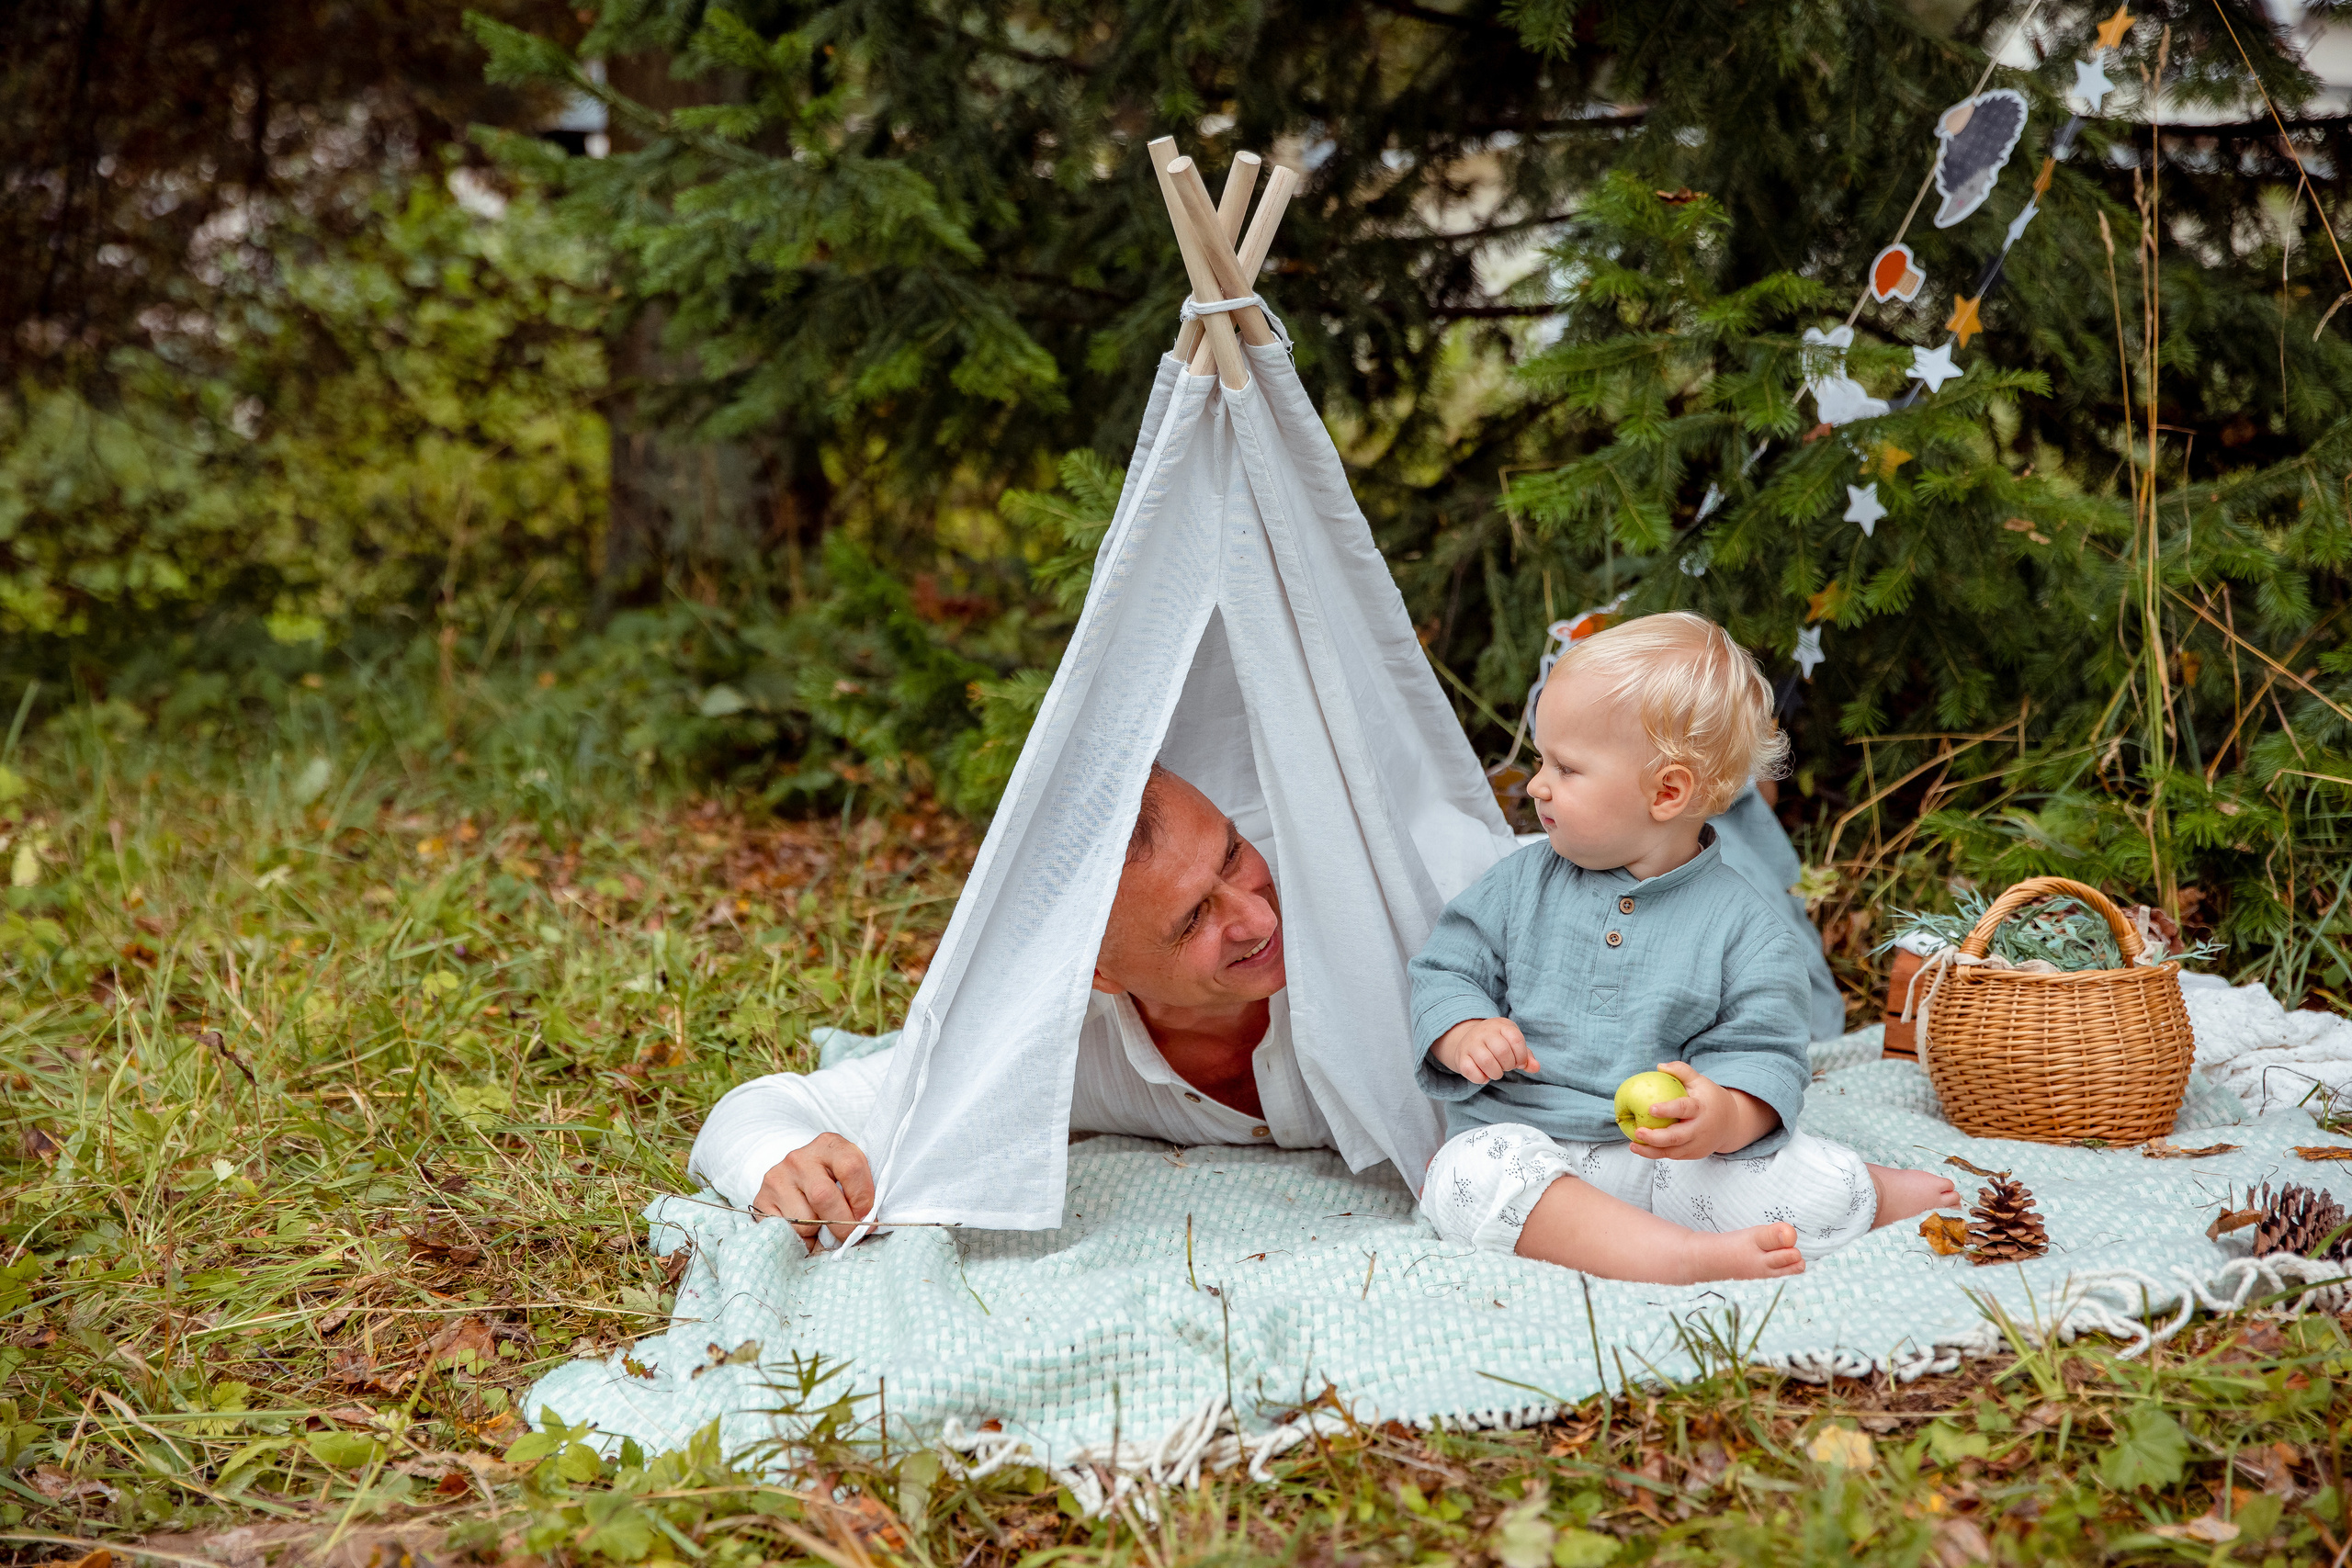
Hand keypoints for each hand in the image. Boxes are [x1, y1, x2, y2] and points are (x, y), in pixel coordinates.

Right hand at [752, 1133, 875, 1252]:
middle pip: (823, 1196)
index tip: (867, 1217)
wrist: (793, 1175)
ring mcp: (777, 1177)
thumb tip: (865, 1226)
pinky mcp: (761, 1200)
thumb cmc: (830, 1180)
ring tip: (820, 1223)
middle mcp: (799, 1158)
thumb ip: (859, 1192)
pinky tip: (803, 1227)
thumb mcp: (848, 1176)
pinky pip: (786, 1231)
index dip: (863, 1198)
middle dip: (842, 1223)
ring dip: (818, 1231)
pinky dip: (800, 1238)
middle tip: (850, 1235)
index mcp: (828, 1145)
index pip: (850, 1167)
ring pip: (804, 1220)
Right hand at [1432, 1017, 1540, 1084]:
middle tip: (1506, 1067)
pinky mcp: (1461, 1056)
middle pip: (1502, 1051)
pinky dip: (1481, 1078)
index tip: (1519, 1062)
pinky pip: (1470, 1070)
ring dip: (1496, 1073)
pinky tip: (1484, 1076)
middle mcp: (1484, 1032)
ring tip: (1496, 1072)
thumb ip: (1526, 1056)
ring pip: (1486, 1061)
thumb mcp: (1513, 1044)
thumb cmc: (1497, 1043)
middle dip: (1508, 1065)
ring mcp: (1471, 1043)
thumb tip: (1535, 1067)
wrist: (1468, 1039)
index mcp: (1501, 1025)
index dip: (1521, 1056)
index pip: (1516, 1039)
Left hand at [1626, 1061, 1774, 1159]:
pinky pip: (1673, 1155)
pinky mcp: (1694, 1154)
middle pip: (1677, 1137)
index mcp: (1701, 1109)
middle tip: (1637, 1131)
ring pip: (1673, 1152)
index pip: (1684, 1109)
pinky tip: (1641, 1148)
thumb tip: (1659, 1066)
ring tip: (1632, 1145)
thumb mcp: (1700, 1081)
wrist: (1731, 1124)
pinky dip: (1656, 1154)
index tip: (1651, 1109)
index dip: (1668, 1110)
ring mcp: (1698, 1145)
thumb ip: (1681, 1071)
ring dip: (1651, 1151)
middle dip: (1655, 1137)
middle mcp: (1700, 1129)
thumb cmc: (1709, 1098)